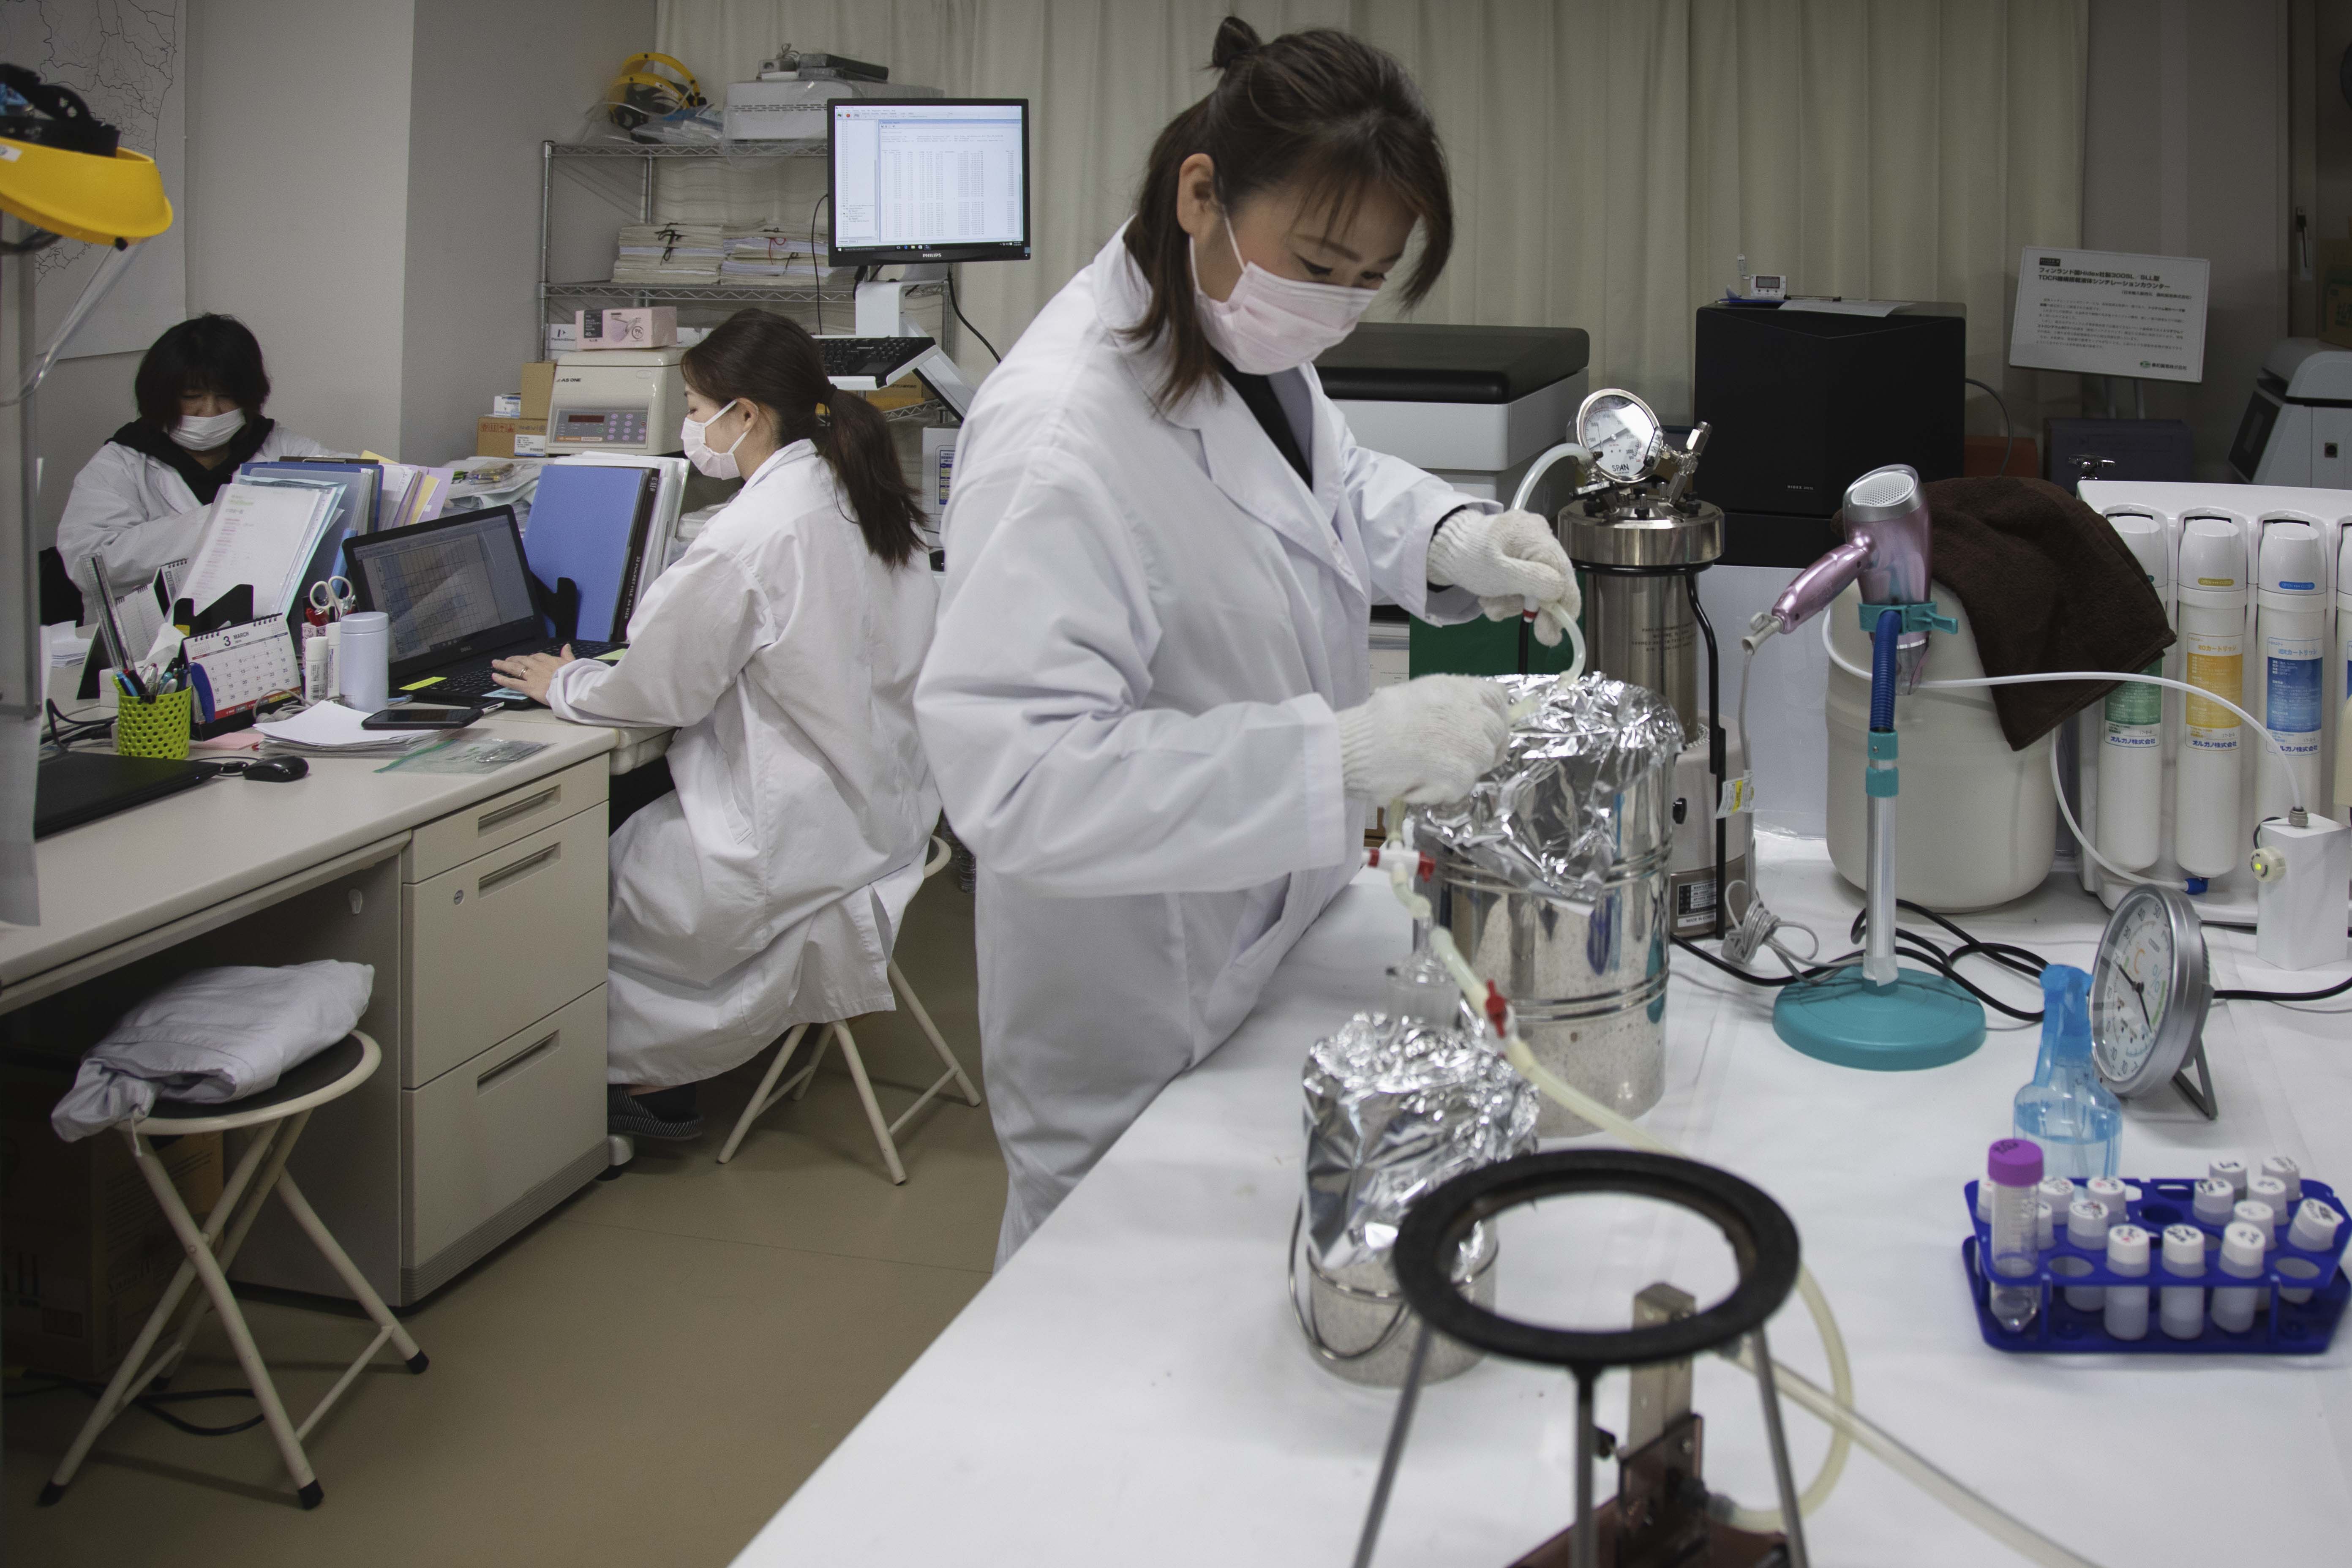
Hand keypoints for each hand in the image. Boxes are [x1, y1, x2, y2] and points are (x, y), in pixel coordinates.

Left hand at [490, 646, 576, 703]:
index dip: (530, 657)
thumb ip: (567, 655)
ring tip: (496, 663)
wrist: (571, 688)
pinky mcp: (528, 687)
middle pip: (522, 660)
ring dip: (504, 665)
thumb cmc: (574, 677)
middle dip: (514, 659)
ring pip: (515, 668)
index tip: (527, 658)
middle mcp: (538, 666)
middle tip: (507, 659)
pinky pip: (512, 682)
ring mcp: (532, 676)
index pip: (537, 656)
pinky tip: (495, 676)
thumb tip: (567, 646)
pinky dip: (502, 679)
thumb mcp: (572, 663)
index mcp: (549, 661)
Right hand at [1336, 675, 1511, 804]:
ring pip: (1479, 765)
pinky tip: (1414, 782)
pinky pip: (1459, 789)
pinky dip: (1438, 791)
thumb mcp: (1419, 694)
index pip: (1498, 699)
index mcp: (1460, 688)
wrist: (1358, 746)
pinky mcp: (1462, 775)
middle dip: (1477, 751)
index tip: (1481, 733)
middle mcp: (1473, 713)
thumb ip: (1449, 702)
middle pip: (1496, 737)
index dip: (1494, 718)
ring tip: (1421, 769)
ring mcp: (1472, 745)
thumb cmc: (1379, 719)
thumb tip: (1465, 719)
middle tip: (1447, 760)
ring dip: (1456, 773)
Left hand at [1425, 509, 1580, 646]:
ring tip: (1491, 606)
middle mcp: (1538, 537)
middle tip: (1543, 636)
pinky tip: (1490, 598)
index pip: (1563, 572)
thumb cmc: (1469, 559)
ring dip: (1514, 603)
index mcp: (1536, 535)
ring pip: (1536, 586)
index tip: (1560, 630)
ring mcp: (1529, 546)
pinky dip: (1508, 595)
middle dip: (1538, 609)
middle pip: (1552, 580)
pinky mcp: (1518, 557)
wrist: (1441, 549)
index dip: (1566, 604)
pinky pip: (1524, 582)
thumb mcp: (1499, 573)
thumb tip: (1559, 592)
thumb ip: (1533, 581)